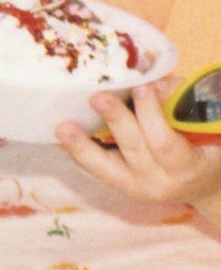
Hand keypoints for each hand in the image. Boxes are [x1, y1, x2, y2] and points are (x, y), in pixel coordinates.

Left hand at [56, 81, 220, 205]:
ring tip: (64, 127)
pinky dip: (78, 152)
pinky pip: (96, 170)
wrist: (204, 186)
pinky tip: (63, 136)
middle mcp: (161, 182)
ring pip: (107, 167)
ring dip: (83, 145)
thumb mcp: (206, 127)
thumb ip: (183, 104)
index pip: (166, 143)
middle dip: (117, 121)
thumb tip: (152, 82)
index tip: (142, 86)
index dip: (153, 114)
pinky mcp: (119, 186)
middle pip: (135, 149)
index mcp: (189, 166)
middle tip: (98, 97)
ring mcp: (137, 187)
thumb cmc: (206, 146)